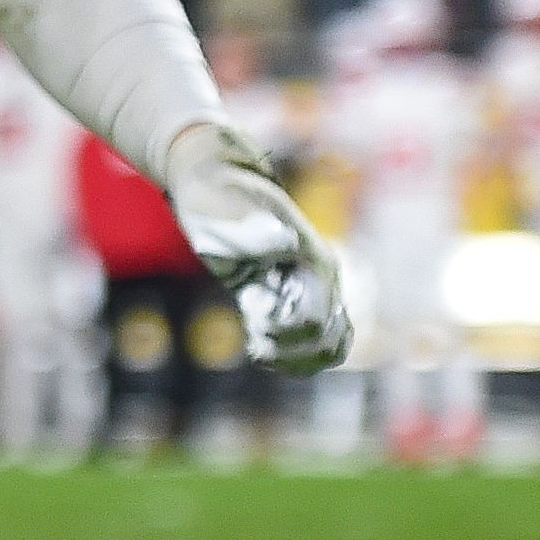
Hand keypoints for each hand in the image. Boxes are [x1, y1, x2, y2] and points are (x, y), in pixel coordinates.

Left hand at [162, 120, 349, 373]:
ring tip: (257, 346)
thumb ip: (252, 227)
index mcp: (313, 260)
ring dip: (293, 357)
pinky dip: (290, 354)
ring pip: (326, 344)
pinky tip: (259, 347)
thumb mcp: (225, 207)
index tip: (253, 314)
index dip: (284, 330)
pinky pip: (308, 340)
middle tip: (253, 337)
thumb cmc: (215, 194)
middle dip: (288, 348)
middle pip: (326, 339)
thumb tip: (282, 239)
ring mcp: (307, 290)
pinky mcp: (286, 298)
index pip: (315, 319)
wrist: (213, 181)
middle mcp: (320, 279)